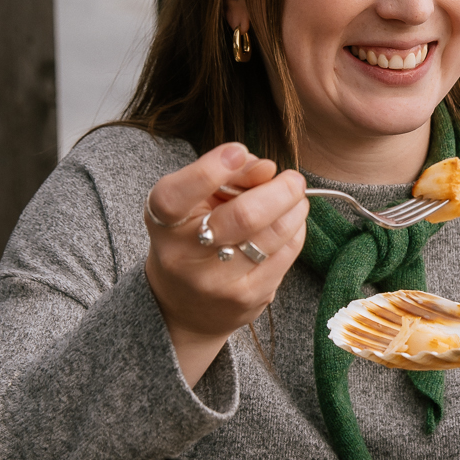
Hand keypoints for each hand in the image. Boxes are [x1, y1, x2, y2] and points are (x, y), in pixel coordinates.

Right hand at [143, 142, 308, 385]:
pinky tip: (290, 224)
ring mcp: (218, 282)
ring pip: (274, 235)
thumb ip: (227, 177)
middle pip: (245, 216)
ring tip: (296, 199)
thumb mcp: (194, 200)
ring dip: (295, 209)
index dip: (212, 169)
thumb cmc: (191, 237)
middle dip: (281, 190)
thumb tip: (267, 168)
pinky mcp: (248, 297)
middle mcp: (185, 255)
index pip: (178, 195)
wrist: (185, 306)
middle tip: (294, 180)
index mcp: (163, 221)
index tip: (238, 152)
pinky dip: (295, 232)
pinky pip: (286, 255)